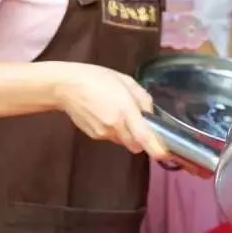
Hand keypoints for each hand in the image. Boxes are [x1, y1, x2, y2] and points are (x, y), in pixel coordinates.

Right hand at [47, 62, 167, 159]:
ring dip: (127, 133)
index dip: (157, 149)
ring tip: (118, 112)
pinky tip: (106, 114)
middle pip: (136, 145)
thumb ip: (143, 99)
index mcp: (125, 111)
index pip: (144, 137)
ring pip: (123, 141)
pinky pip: (111, 137)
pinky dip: (114, 130)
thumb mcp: (127, 81)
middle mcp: (115, 126)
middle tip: (139, 122)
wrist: (66, 86)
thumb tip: (150, 114)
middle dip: (141, 138)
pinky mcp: (94, 136)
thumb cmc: (98, 78)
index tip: (165, 154)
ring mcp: (103, 133)